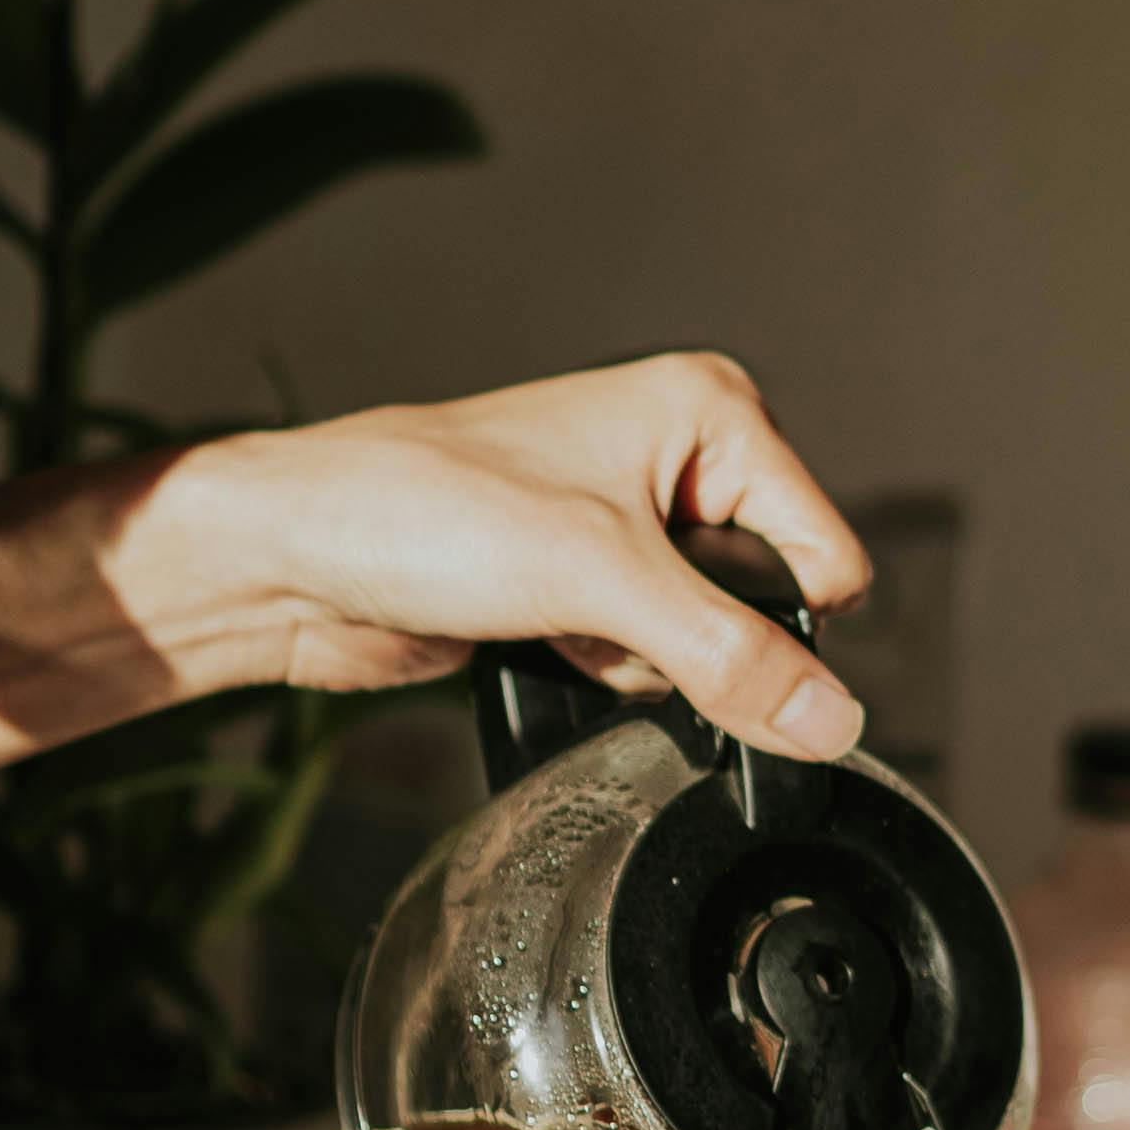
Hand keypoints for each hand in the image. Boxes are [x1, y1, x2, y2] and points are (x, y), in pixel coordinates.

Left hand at [143, 354, 869, 752]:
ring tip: (566, 618)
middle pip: (765, 603)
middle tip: (616, 618)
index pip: (824, 553)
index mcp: (710, 411)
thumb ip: (729, 655)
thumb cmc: (421, 509)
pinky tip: (544, 638)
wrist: (298, 556)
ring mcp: (628, 519)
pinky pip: (645, 657)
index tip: (707, 643)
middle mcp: (678, 455)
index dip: (782, 623)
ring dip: (642, 658)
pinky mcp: (584, 578)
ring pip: (704, 641)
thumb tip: (831, 718)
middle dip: (695, 642)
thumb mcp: (601, 581)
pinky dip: (606, 666)